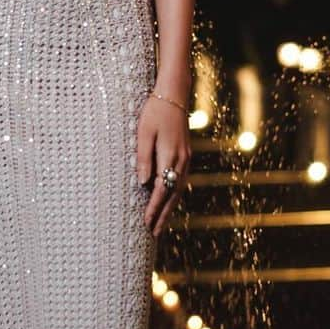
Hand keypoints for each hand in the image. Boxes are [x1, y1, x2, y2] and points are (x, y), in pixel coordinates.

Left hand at [136, 92, 191, 236]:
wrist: (174, 94)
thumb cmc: (154, 112)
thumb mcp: (143, 132)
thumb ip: (143, 158)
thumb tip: (143, 183)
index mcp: (171, 155)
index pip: (161, 189)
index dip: (154, 208)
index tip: (146, 223)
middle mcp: (182, 160)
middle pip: (172, 195)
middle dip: (163, 215)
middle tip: (153, 234)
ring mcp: (186, 158)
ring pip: (178, 190)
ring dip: (169, 209)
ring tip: (160, 225)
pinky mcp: (186, 155)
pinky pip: (181, 182)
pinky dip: (174, 196)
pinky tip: (168, 203)